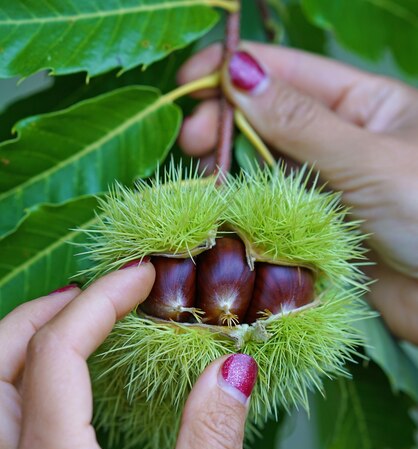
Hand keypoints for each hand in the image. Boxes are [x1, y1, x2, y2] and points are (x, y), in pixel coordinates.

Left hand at [0, 263, 257, 448]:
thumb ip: (210, 436)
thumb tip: (232, 366)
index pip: (58, 352)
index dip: (99, 301)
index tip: (140, 275)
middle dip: (37, 315)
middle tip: (92, 297)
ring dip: (21, 354)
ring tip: (75, 335)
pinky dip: (23, 397)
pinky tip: (64, 408)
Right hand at [178, 43, 417, 343]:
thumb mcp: (366, 157)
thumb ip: (300, 121)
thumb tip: (239, 73)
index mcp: (365, 105)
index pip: (290, 74)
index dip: (235, 71)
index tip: (187, 82)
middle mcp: (343, 143)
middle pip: (270, 121)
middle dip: (225, 123)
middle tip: (190, 140)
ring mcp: (330, 190)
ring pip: (267, 170)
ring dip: (230, 169)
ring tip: (199, 176)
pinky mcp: (319, 233)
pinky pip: (274, 214)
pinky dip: (245, 209)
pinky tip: (221, 208)